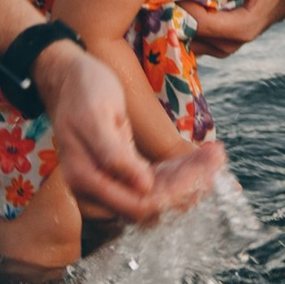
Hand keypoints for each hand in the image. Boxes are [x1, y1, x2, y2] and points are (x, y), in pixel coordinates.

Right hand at [41, 43, 222, 221]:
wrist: (68, 78)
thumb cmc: (82, 91)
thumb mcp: (98, 117)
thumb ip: (115, 155)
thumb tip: (144, 187)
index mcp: (86, 180)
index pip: (141, 205)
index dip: (177, 193)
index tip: (206, 169)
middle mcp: (96, 192)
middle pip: (154, 205)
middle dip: (190, 186)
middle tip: (217, 158)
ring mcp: (110, 185)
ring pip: (159, 195)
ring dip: (190, 179)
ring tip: (215, 155)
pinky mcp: (122, 174)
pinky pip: (156, 182)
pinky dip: (181, 172)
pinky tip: (203, 155)